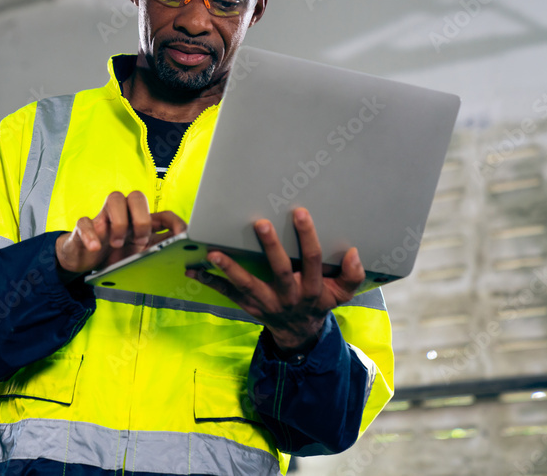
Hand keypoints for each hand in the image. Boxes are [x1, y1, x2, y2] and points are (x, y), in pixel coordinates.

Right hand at [56, 190, 185, 277]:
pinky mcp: (84, 227)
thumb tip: (179, 253)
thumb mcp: (137, 257)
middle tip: (139, 241)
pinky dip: (92, 235)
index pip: (162, 214)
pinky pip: (86, 221)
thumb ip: (155, 251)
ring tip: (117, 244)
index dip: (174, 222)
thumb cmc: (113, 256)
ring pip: (114, 198)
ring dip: (120, 222)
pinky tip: (96, 247)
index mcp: (141, 224)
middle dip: (142, 219)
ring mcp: (103, 218)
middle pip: (138, 196)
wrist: (83, 261)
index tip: (181, 237)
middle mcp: (124, 215)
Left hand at [186, 207, 364, 351]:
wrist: (299, 333)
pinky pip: (227, 294)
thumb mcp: (340, 294)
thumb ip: (351, 275)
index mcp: (311, 289)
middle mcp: (288, 296)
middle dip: (271, 248)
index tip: (300, 213)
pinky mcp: (248, 306)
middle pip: (280, 271)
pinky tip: (194, 269)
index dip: (307, 237)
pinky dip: (210, 282)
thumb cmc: (319, 302)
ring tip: (213, 253)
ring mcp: (266, 303)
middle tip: (260, 224)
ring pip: (248, 286)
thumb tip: (353, 253)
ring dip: (230, 269)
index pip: (312, 260)